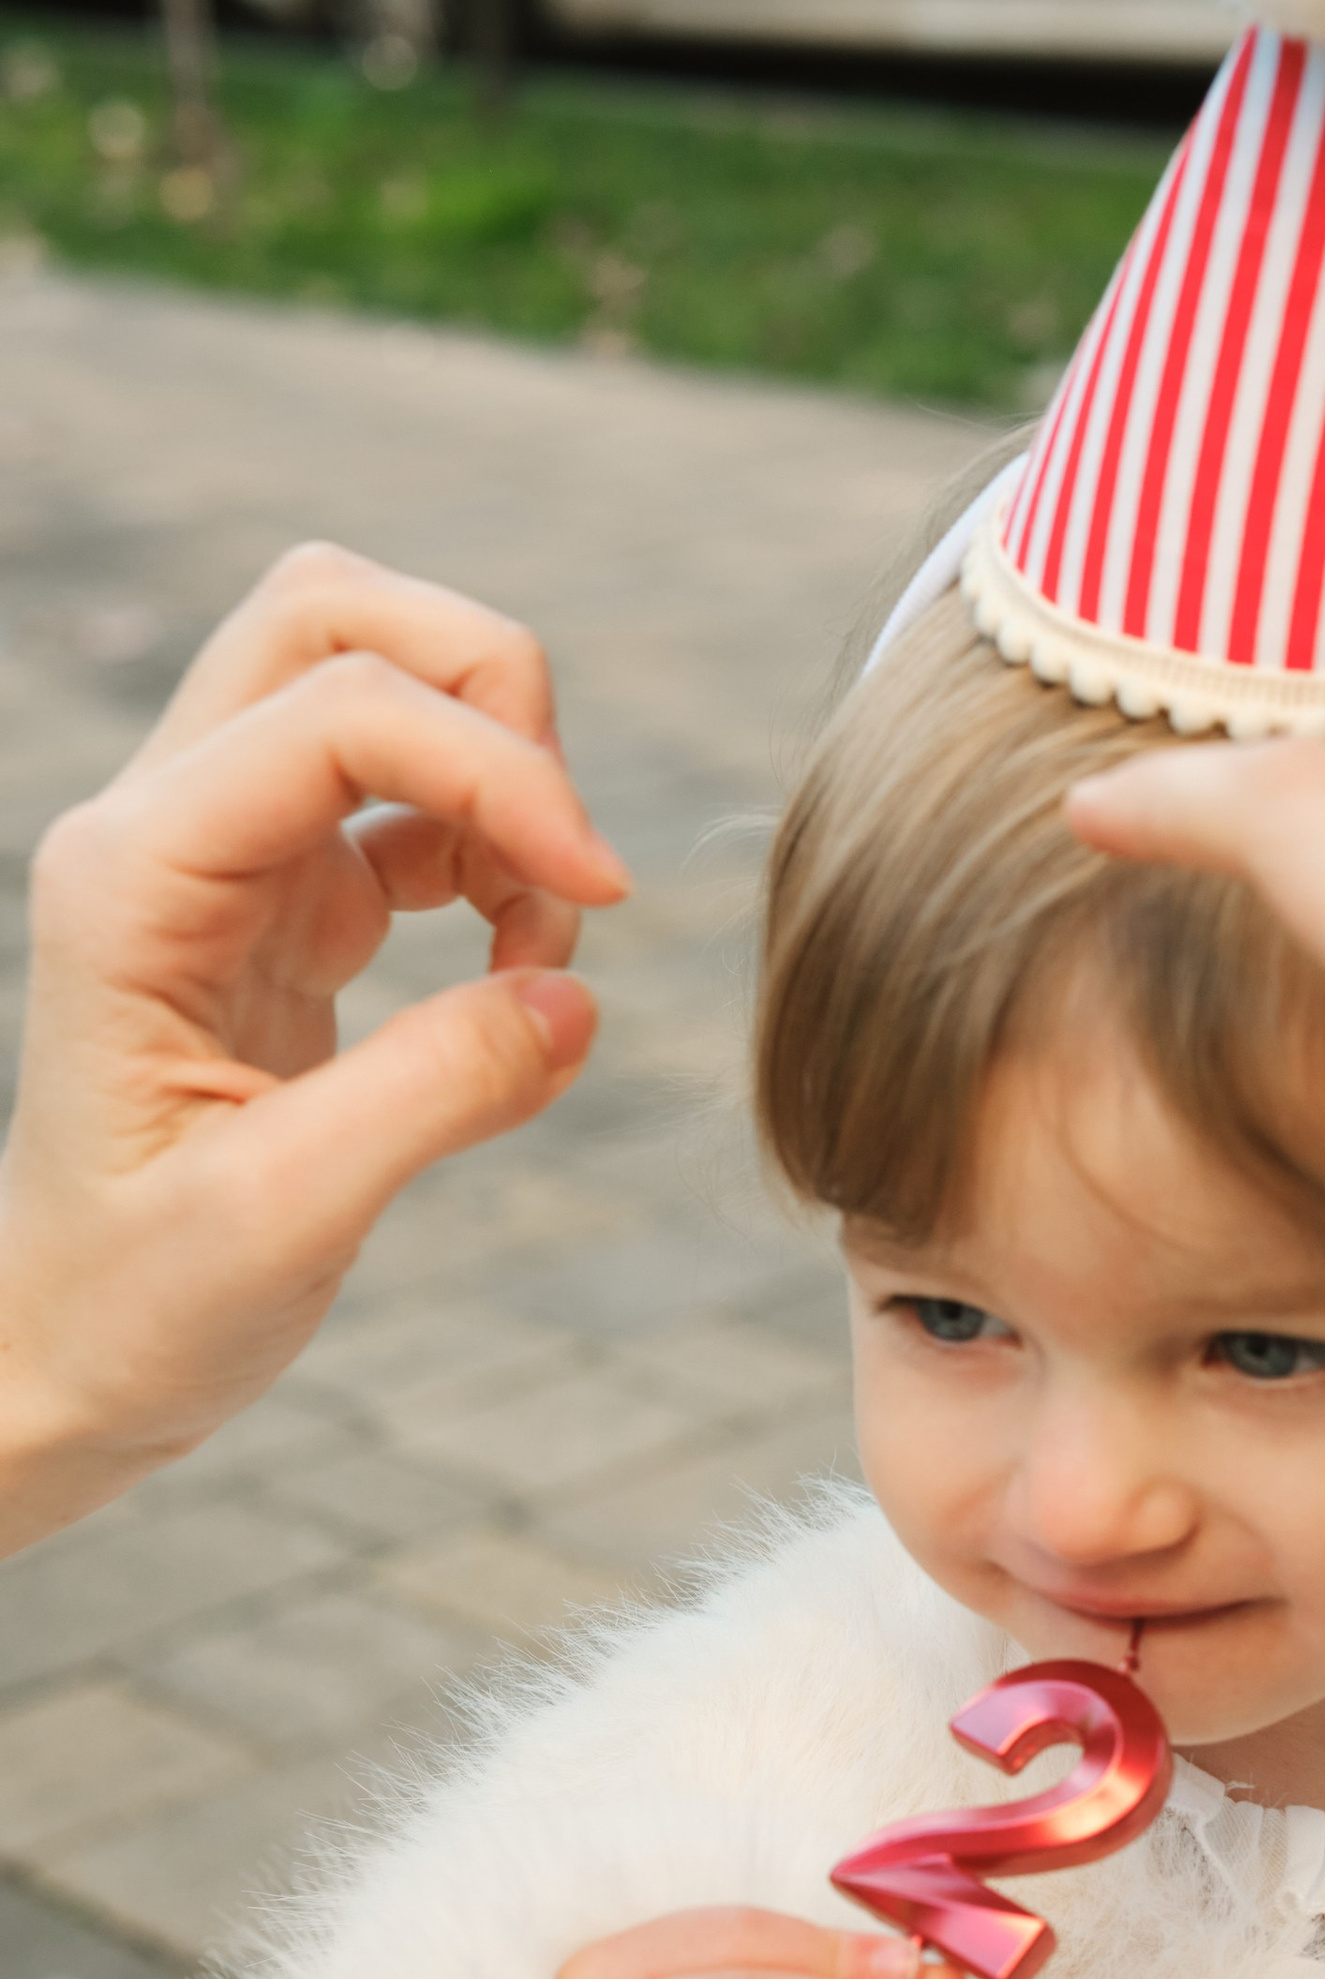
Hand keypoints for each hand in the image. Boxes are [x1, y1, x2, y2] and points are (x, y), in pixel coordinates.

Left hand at [0, 543, 631, 1550]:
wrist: (69, 1359)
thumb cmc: (139, 1304)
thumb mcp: (285, 1219)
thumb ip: (436, 1093)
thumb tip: (574, 1001)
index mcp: (131, 880)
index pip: (335, 712)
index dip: (495, 769)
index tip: (602, 897)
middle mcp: (163, 832)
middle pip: (335, 619)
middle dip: (489, 696)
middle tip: (568, 855)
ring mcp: (221, 857)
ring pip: (374, 685)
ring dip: (498, 775)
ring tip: (540, 940)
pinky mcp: (281, 905)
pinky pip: (406, 800)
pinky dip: (493, 852)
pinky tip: (515, 974)